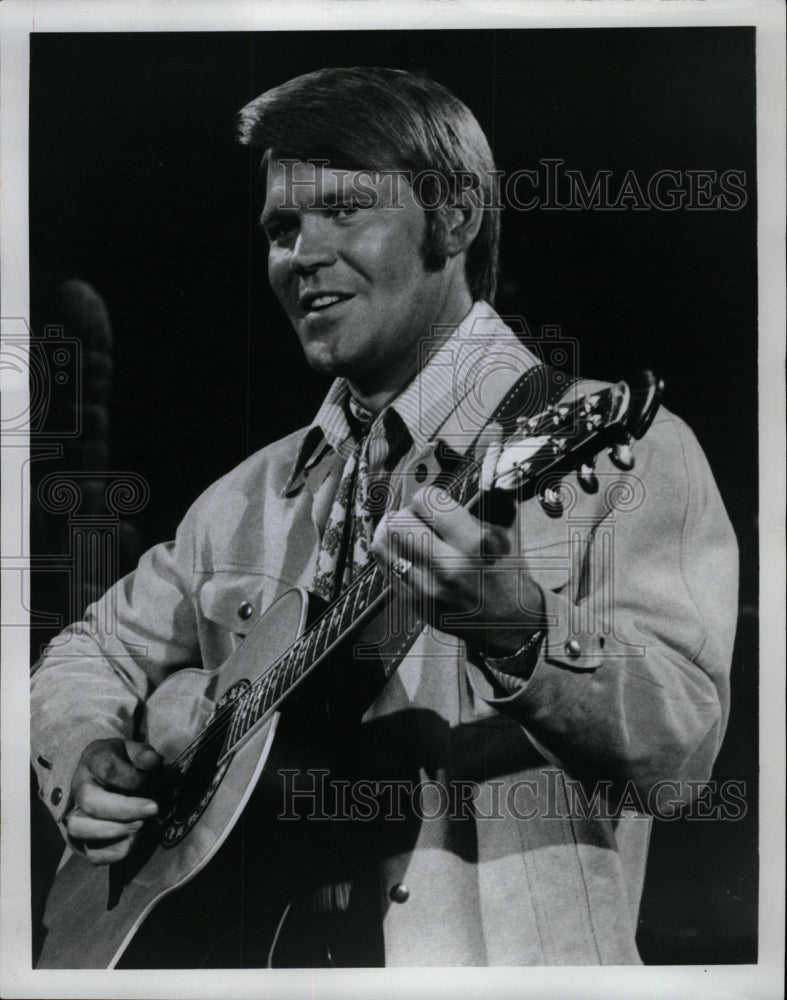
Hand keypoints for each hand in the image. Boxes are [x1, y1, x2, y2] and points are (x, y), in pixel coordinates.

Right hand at [66, 738, 162, 864]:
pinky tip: (133, 842)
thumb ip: (143, 754)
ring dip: (113, 832)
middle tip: (153, 810)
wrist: (104, 774)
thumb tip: (152, 762)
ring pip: (79, 829)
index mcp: (93, 761)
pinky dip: (112, 852)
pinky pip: (90, 853)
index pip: (108, 770)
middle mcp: (80, 788)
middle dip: (124, 810)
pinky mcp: (82, 838)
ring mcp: (76, 814)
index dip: (133, 778)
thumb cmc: (123, 761)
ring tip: (141, 827)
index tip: (153, 783)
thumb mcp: (133, 749)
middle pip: (91, 802)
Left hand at [371, 484, 544, 657]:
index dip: (428, 496)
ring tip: (407, 533)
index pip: (426, 500)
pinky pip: (384, 567)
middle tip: (420, 518)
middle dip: (408, 513)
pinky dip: (391, 554)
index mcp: (474, 544)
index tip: (434, 503)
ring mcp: (426, 588)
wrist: (509, 625)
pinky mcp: (413, 604)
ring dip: (393, 532)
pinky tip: (406, 552)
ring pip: (383, 543)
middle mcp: (447, 567)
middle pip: (398, 521)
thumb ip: (489, 501)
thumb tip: (480, 471)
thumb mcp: (506, 535)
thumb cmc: (508, 576)